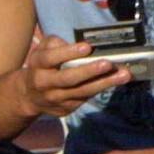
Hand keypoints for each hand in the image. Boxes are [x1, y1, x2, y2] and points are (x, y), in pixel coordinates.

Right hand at [16, 34, 130, 118]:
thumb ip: (56, 44)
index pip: (51, 58)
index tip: (87, 47)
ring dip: (104, 83)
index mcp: (38, 65)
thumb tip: (79, 45)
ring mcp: (55, 99)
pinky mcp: (66, 109)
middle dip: (89, 71)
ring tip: (123, 74)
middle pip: (68, 79)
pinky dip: (101, 88)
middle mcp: (44, 84)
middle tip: (108, 63)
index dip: (68, 52)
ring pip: (82, 91)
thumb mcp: (42, 51)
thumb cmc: (42, 66)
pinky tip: (116, 81)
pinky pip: (86, 98)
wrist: (30, 96)